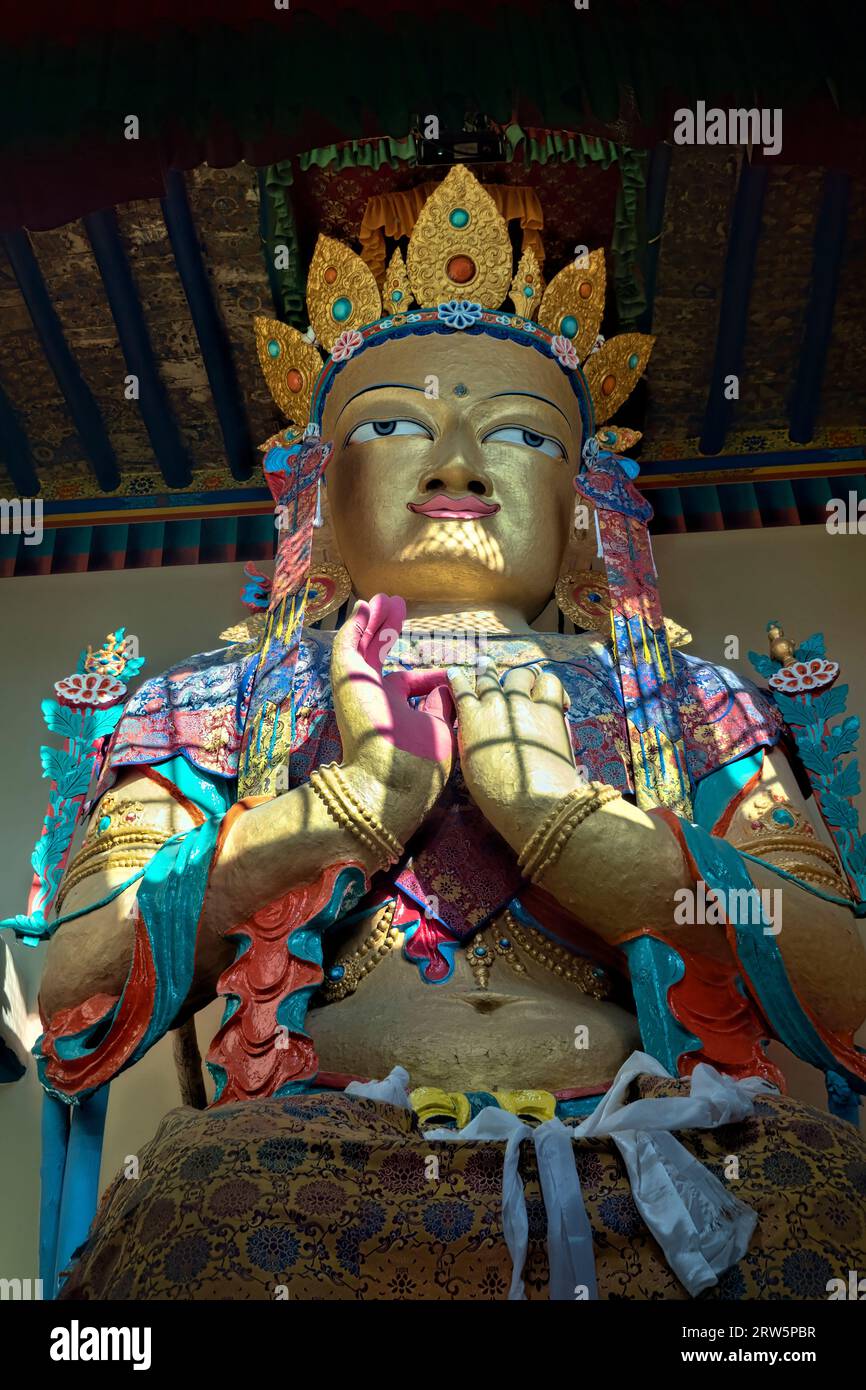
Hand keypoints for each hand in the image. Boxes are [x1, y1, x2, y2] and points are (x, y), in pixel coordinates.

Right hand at [331, 594, 454, 843]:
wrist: (393, 779)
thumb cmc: (421, 762)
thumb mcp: (440, 728)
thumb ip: (442, 703)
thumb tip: (451, 682)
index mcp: (396, 713)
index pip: (409, 684)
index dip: (430, 676)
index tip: (451, 672)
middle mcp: (374, 699)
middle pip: (379, 655)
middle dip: (388, 629)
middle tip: (396, 605)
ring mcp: (359, 688)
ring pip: (364, 645)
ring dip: (373, 620)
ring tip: (384, 598)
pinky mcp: (347, 679)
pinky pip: (348, 644)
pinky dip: (356, 625)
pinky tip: (366, 606)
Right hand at [447, 660, 580, 852]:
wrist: (532, 799)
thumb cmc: (497, 794)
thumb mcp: (471, 766)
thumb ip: (473, 741)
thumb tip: (480, 734)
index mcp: (471, 719)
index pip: (461, 689)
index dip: (459, 679)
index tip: (456, 673)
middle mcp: (495, 704)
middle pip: (488, 677)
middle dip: (485, 669)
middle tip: (484, 663)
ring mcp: (523, 703)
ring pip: (520, 674)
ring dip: (521, 675)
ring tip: (526, 675)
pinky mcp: (550, 709)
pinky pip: (550, 683)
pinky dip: (549, 685)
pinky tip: (555, 696)